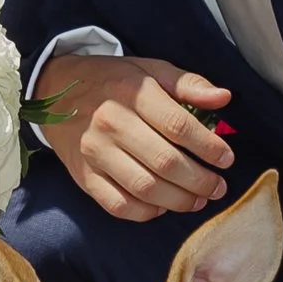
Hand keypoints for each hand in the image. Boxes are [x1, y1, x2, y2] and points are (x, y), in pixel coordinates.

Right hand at [34, 54, 235, 221]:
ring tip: (199, 200)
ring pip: (145, 188)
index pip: (178, 125)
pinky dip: (147, 212)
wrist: (55, 91)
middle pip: (165, 162)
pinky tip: (163, 206)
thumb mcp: (150, 69)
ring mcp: (95, 153)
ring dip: (180, 201)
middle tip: (218, 187)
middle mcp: (111, 123)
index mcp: (132, 92)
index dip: (209, 147)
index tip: (226, 159)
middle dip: (200, 181)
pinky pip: (119, 205)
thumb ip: (188, 83)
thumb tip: (224, 98)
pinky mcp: (84, 176)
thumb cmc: (112, 81)